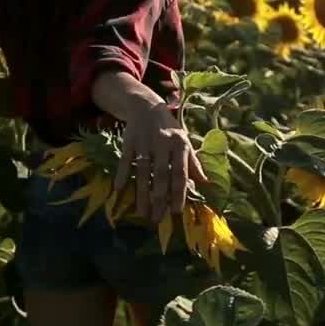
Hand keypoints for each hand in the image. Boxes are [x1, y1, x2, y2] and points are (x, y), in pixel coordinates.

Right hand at [114, 102, 207, 221]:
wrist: (146, 106)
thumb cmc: (169, 129)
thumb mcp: (184, 142)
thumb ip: (193, 163)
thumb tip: (205, 183)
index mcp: (179, 144)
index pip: (180, 172)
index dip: (179, 192)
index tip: (176, 211)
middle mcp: (162, 143)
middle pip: (160, 175)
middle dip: (159, 199)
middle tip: (157, 219)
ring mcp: (144, 142)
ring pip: (143, 172)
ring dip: (142, 194)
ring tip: (142, 213)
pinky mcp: (129, 141)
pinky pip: (125, 161)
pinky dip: (122, 175)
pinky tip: (119, 190)